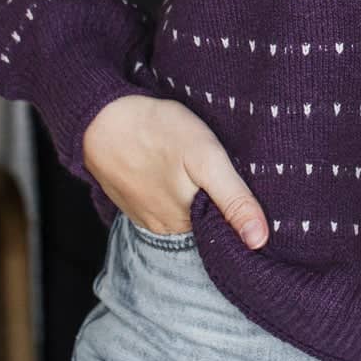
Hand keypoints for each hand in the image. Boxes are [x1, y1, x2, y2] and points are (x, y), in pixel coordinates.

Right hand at [81, 94, 268, 249]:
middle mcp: (166, 228)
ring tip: (195, 168)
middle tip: (219, 169)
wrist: (100, 119)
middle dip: (217, 200)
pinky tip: (173, 169)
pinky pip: (163, 202)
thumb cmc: (158, 132)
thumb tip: (259, 241)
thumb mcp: (206, 158)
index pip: (226, 228)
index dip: (239, 208)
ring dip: (193, 194)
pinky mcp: (134, 202)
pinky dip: (172, 189)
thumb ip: (234, 199)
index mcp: (188, 223)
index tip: (245, 186)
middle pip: (205, 219)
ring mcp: (147, 216)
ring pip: (184, 211)